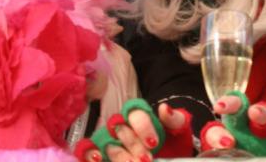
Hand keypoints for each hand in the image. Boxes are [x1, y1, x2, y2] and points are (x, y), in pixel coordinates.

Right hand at [75, 99, 190, 161]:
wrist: (170, 155)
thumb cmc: (171, 142)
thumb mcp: (177, 130)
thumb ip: (173, 118)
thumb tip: (164, 108)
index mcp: (138, 116)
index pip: (134, 113)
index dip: (142, 126)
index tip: (154, 142)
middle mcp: (121, 127)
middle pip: (120, 130)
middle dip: (132, 145)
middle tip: (145, 159)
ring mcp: (110, 143)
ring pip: (106, 143)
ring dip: (118, 155)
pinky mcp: (101, 156)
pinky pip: (87, 151)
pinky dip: (88, 154)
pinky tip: (96, 159)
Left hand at [210, 92, 265, 156]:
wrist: (254, 157)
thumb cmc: (232, 152)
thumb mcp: (221, 146)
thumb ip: (218, 140)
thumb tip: (223, 143)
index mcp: (239, 124)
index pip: (234, 107)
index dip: (229, 104)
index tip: (220, 107)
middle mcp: (259, 127)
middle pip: (260, 114)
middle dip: (260, 112)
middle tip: (256, 114)